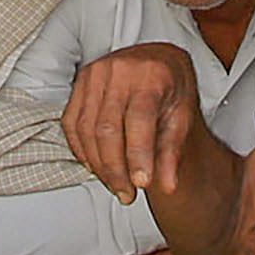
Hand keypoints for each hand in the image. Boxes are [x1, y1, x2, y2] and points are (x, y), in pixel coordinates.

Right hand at [63, 45, 220, 231]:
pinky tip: (96, 166)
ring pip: (86, 129)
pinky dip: (81, 150)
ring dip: (98, 165)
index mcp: (151, 74)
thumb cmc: (172, 87)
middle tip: (127, 194)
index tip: (141, 183)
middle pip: (107, 129)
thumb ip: (173, 151)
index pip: (139, 120)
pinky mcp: (79, 83)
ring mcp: (95, 74)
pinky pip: (72, 123)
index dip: (138, 155)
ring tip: (115, 185)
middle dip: (115, 169)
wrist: (159, 60)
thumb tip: (168, 185)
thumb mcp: (183, 115)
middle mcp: (119, 70)